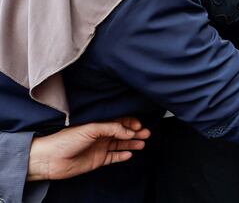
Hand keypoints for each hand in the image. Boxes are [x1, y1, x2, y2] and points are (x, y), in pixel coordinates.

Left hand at [27, 118, 149, 180]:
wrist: (49, 159)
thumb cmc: (64, 140)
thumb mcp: (90, 128)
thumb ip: (111, 128)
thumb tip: (129, 131)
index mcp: (98, 124)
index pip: (118, 121)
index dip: (130, 122)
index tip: (138, 125)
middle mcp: (100, 135)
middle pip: (122, 132)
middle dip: (135, 132)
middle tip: (146, 133)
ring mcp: (100, 147)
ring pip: (121, 144)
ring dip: (132, 143)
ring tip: (142, 143)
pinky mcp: (98, 160)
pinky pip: (114, 157)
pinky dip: (122, 155)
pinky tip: (130, 153)